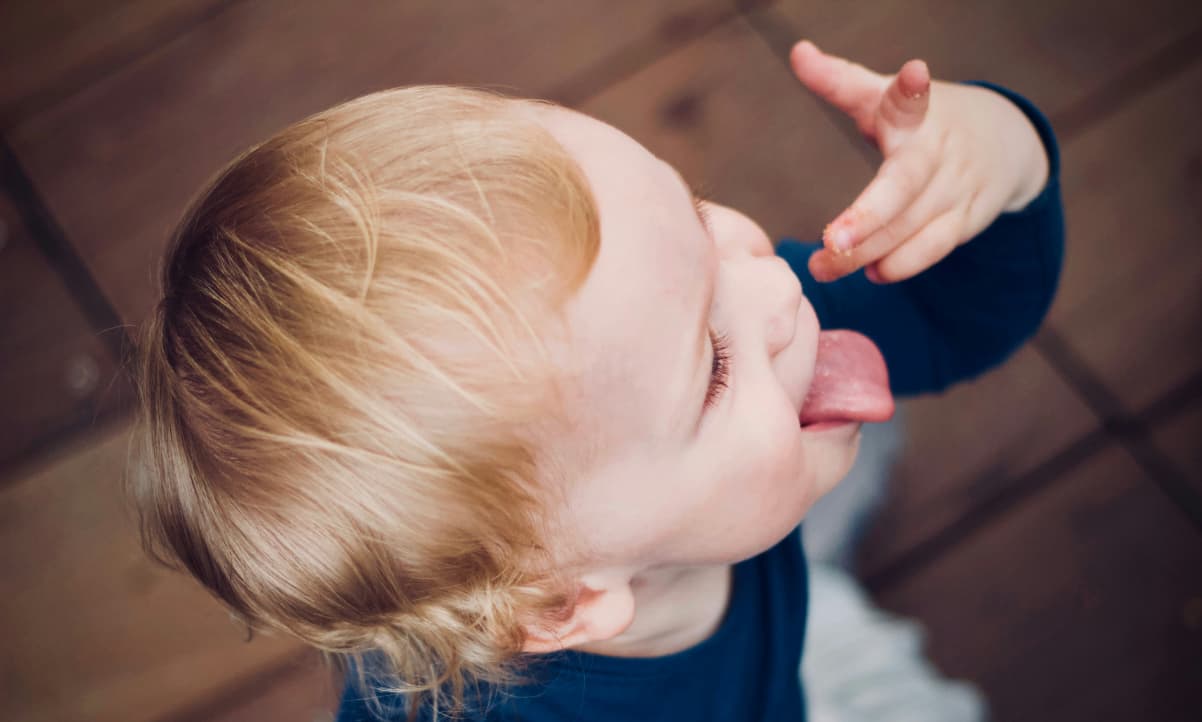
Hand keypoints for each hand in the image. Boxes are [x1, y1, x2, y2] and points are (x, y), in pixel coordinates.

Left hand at [789, 40, 1048, 282]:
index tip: (914, 74)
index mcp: (916, 113)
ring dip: (868, 252)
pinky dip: (902, 264)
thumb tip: (797, 52)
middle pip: (905, 186)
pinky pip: (934, 248)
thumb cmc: (921, 118)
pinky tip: (872, 274)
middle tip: (830, 242)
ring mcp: (956, 188)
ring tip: (824, 267)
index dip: (911, 88)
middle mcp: (939, 150)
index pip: (913, 98)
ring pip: (912, 227)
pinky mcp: (967, 220)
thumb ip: (839, 81)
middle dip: (869, 216)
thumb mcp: (884, 95)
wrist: (1002, 139)